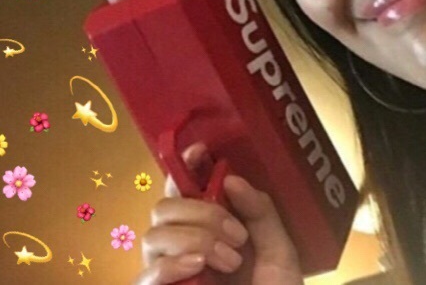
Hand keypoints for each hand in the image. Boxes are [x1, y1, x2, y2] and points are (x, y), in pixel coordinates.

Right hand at [134, 142, 303, 284]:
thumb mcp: (279, 251)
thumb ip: (261, 211)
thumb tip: (230, 179)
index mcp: (210, 226)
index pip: (184, 186)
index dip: (186, 164)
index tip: (202, 152)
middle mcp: (183, 245)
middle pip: (164, 206)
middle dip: (200, 211)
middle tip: (236, 236)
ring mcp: (169, 272)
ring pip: (154, 233)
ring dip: (194, 238)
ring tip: (229, 260)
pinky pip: (146, 273)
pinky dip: (170, 263)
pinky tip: (197, 267)